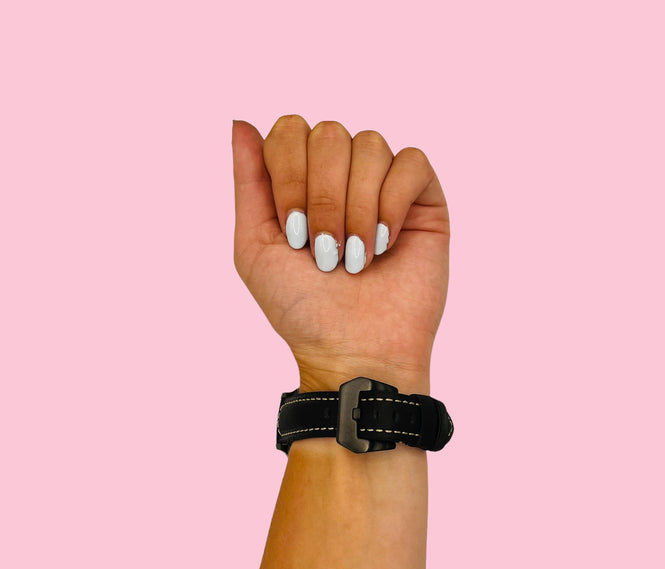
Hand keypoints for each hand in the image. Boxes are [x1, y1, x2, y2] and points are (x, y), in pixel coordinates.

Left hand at [231, 116, 449, 393]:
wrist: (355, 349)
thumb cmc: (304, 309)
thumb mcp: (256, 247)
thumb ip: (249, 184)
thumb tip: (241, 123)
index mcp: (301, 183)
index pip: (290, 131)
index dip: (288, 175)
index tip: (294, 234)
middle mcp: (342, 178)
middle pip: (329, 133)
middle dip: (322, 196)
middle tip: (326, 251)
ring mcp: (384, 187)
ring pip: (369, 145)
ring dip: (356, 208)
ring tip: (356, 258)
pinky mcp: (423, 201)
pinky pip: (411, 162)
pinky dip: (392, 203)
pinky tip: (386, 244)